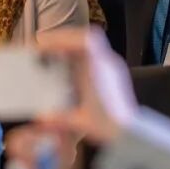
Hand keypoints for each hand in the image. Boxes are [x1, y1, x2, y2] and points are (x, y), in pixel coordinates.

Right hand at [32, 27, 137, 146]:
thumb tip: (39, 117)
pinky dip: (80, 52)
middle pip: (87, 37)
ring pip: (92, 43)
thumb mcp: (80, 122)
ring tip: (54, 51)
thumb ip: (58, 119)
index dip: (64, 39)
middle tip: (45, 44)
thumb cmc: (108, 126)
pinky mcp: (113, 72)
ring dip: (72, 43)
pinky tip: (68, 65)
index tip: (45, 44)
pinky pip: (96, 52)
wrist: (130, 131)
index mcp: (99, 73)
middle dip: (64, 38)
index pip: (84, 43)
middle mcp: (107, 65)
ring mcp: (112, 67)